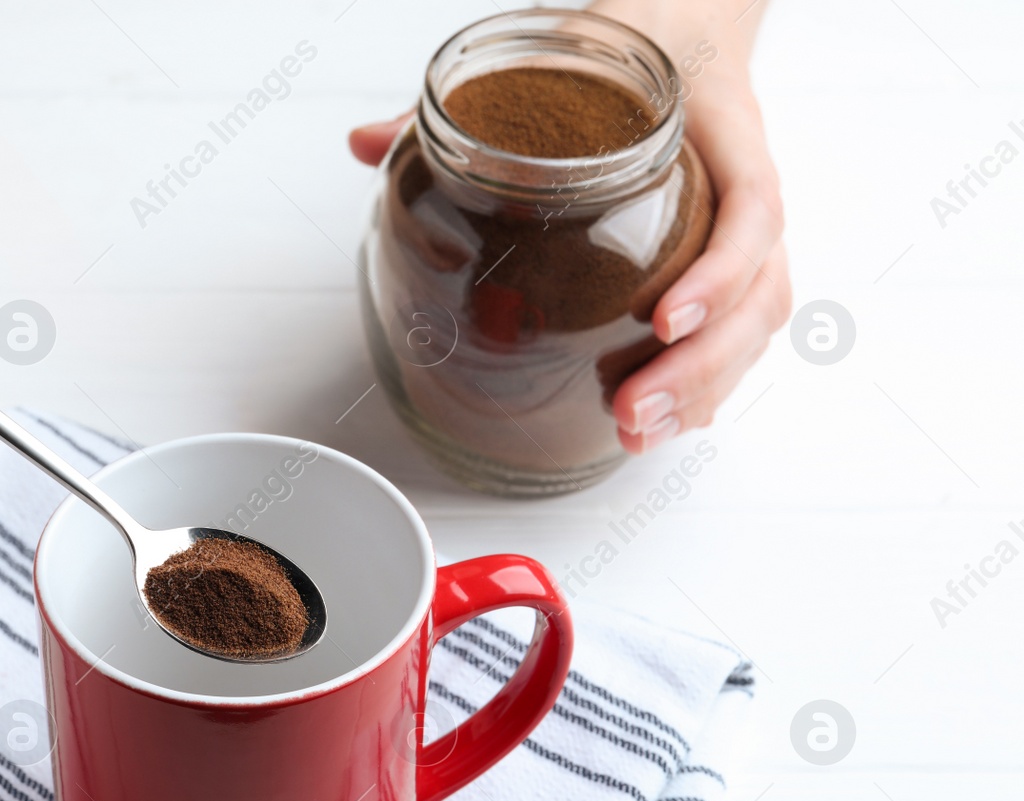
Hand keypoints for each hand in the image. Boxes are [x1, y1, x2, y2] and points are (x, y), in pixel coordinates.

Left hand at [348, 39, 789, 453]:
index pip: (752, 208)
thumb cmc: (632, 44)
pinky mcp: (728, 262)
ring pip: (756, 322)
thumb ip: (467, 102)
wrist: (684, 26)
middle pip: (762, 291)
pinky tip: (657, 421)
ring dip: (702, 388)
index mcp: (721, 130)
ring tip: (638, 432)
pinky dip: (703, 382)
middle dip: (701, 365)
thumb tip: (367, 143)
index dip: (720, 272)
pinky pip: (739, 330)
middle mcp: (743, 187)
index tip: (665, 318)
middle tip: (632, 408)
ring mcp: (742, 231)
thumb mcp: (559, 51)